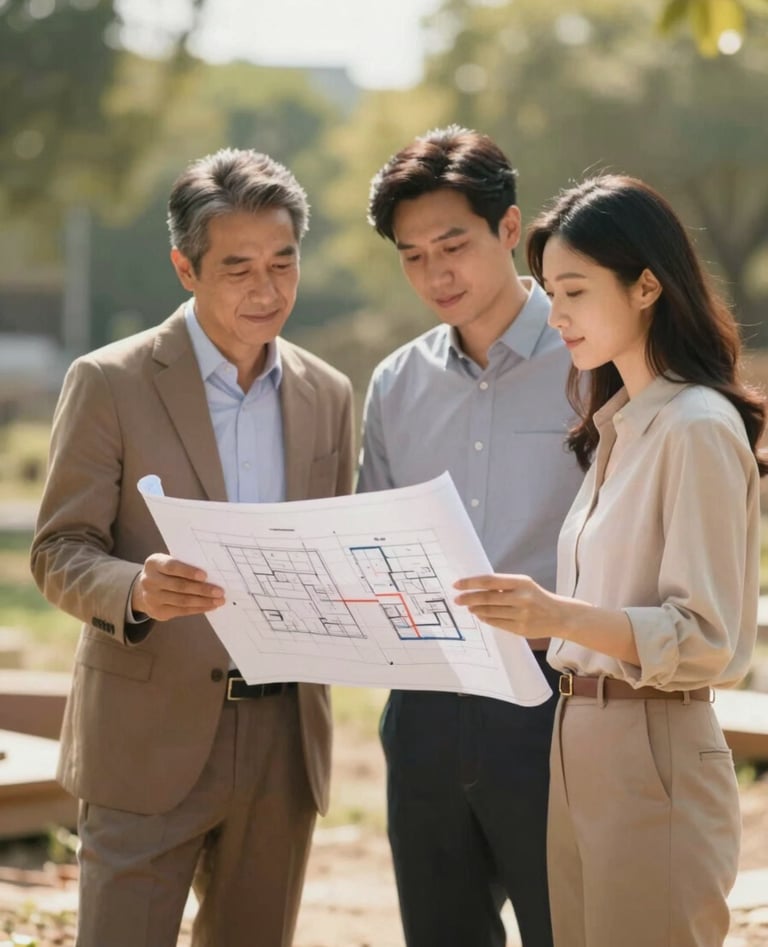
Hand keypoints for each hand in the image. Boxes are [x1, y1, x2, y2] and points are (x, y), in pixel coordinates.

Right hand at [131, 553, 224, 620]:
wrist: (143, 589)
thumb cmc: (165, 572)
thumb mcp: (167, 563)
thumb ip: (184, 565)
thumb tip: (211, 573)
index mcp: (153, 564)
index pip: (171, 567)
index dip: (188, 571)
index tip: (205, 575)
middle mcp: (149, 581)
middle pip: (179, 586)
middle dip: (202, 589)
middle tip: (219, 591)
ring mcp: (152, 598)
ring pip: (182, 601)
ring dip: (203, 601)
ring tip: (219, 600)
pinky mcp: (158, 612)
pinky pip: (182, 611)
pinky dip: (198, 609)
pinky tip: (210, 606)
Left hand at [453, 573, 569, 638]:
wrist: (559, 616)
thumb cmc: (536, 597)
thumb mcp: (523, 585)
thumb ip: (503, 585)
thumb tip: (475, 587)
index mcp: (521, 582)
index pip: (489, 581)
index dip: (471, 583)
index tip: (457, 584)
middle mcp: (521, 598)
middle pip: (487, 598)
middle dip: (468, 598)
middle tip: (457, 599)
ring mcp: (521, 615)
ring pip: (490, 612)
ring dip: (476, 609)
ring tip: (469, 607)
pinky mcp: (520, 629)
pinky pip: (497, 623)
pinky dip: (486, 618)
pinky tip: (480, 615)